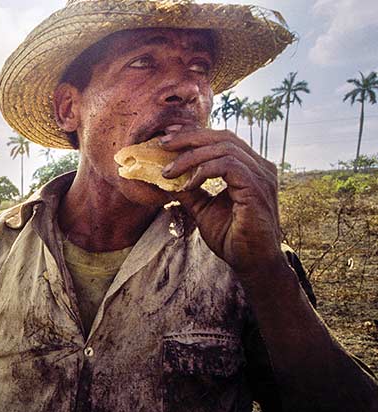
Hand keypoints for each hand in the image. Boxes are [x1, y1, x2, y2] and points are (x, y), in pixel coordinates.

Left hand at [160, 128, 281, 275]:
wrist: (251, 263)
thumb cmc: (232, 238)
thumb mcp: (203, 209)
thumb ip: (190, 191)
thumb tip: (167, 177)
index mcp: (249, 168)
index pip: (221, 140)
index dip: (193, 135)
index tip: (167, 140)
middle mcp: (259, 166)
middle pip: (222, 137)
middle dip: (189, 138)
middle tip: (163, 145)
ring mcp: (261, 175)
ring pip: (223, 148)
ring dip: (191, 157)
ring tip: (168, 172)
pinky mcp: (257, 187)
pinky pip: (228, 165)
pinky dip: (204, 171)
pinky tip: (188, 184)